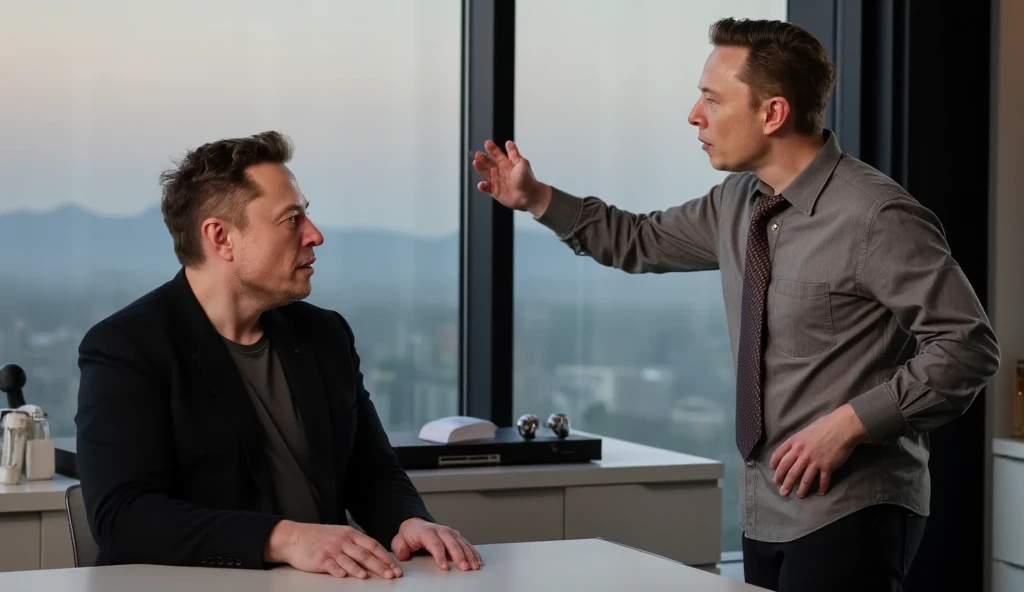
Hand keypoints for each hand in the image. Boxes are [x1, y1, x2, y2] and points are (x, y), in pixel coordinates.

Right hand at [264, 520, 403, 579]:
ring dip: (360, 569)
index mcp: (350, 534)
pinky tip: (344, 576)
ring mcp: (331, 549)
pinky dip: (338, 571)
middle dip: (380, 566)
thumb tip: (374, 555)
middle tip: (391, 575)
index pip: (373, 545)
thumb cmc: (318, 537)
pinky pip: (331, 565)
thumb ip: (355, 544)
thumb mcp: (340, 535)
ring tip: (369, 577)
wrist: (294, 537)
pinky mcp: (320, 558)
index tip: (396, 568)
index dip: (386, 557)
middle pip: (365, 554)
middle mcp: (343, 540)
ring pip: (350, 559)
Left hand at [391, 518, 481, 571]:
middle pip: (452, 543)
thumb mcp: (399, 540)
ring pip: (462, 543)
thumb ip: (400, 548)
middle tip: (464, 568)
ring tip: (474, 566)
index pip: (435, 544)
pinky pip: (467, 543)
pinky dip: (473, 552)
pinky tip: (477, 560)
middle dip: (459, 556)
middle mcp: (440, 530)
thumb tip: (404, 554)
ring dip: (469, 555)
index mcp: (426, 531)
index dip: (440, 556)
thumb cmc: (409, 535)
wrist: (415, 525)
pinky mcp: (456, 536)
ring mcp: (450, 532)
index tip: (444, 567)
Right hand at [472, 140, 551, 216]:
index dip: (492, 148)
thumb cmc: (528, 180)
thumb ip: (514, 154)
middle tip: (478, 155)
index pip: (496, 153)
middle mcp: (500, 171)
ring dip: (480, 169)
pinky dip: (482, 186)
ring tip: (475, 163)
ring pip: (485, 173)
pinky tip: (481, 184)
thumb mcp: (522, 164)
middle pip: (488, 163)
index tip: (487, 143)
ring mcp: (496, 180)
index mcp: (506, 163)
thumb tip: (509, 142)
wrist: (530, 197)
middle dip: (483, 158)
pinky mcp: (495, 191)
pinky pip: (486, 187)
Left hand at [769, 404, 868, 497]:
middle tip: (782, 492)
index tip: (773, 472)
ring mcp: (814, 461)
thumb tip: (792, 449)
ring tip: (799, 496)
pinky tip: (820, 493)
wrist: (843, 427)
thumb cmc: (825, 425)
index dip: (775, 465)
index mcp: (795, 442)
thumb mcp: (805, 431)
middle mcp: (802, 453)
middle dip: (785, 483)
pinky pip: (823, 480)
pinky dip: (821, 488)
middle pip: (790, 471)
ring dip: (801, 489)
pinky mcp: (827, 466)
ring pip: (805, 479)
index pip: (779, 455)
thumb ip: (798, 441)